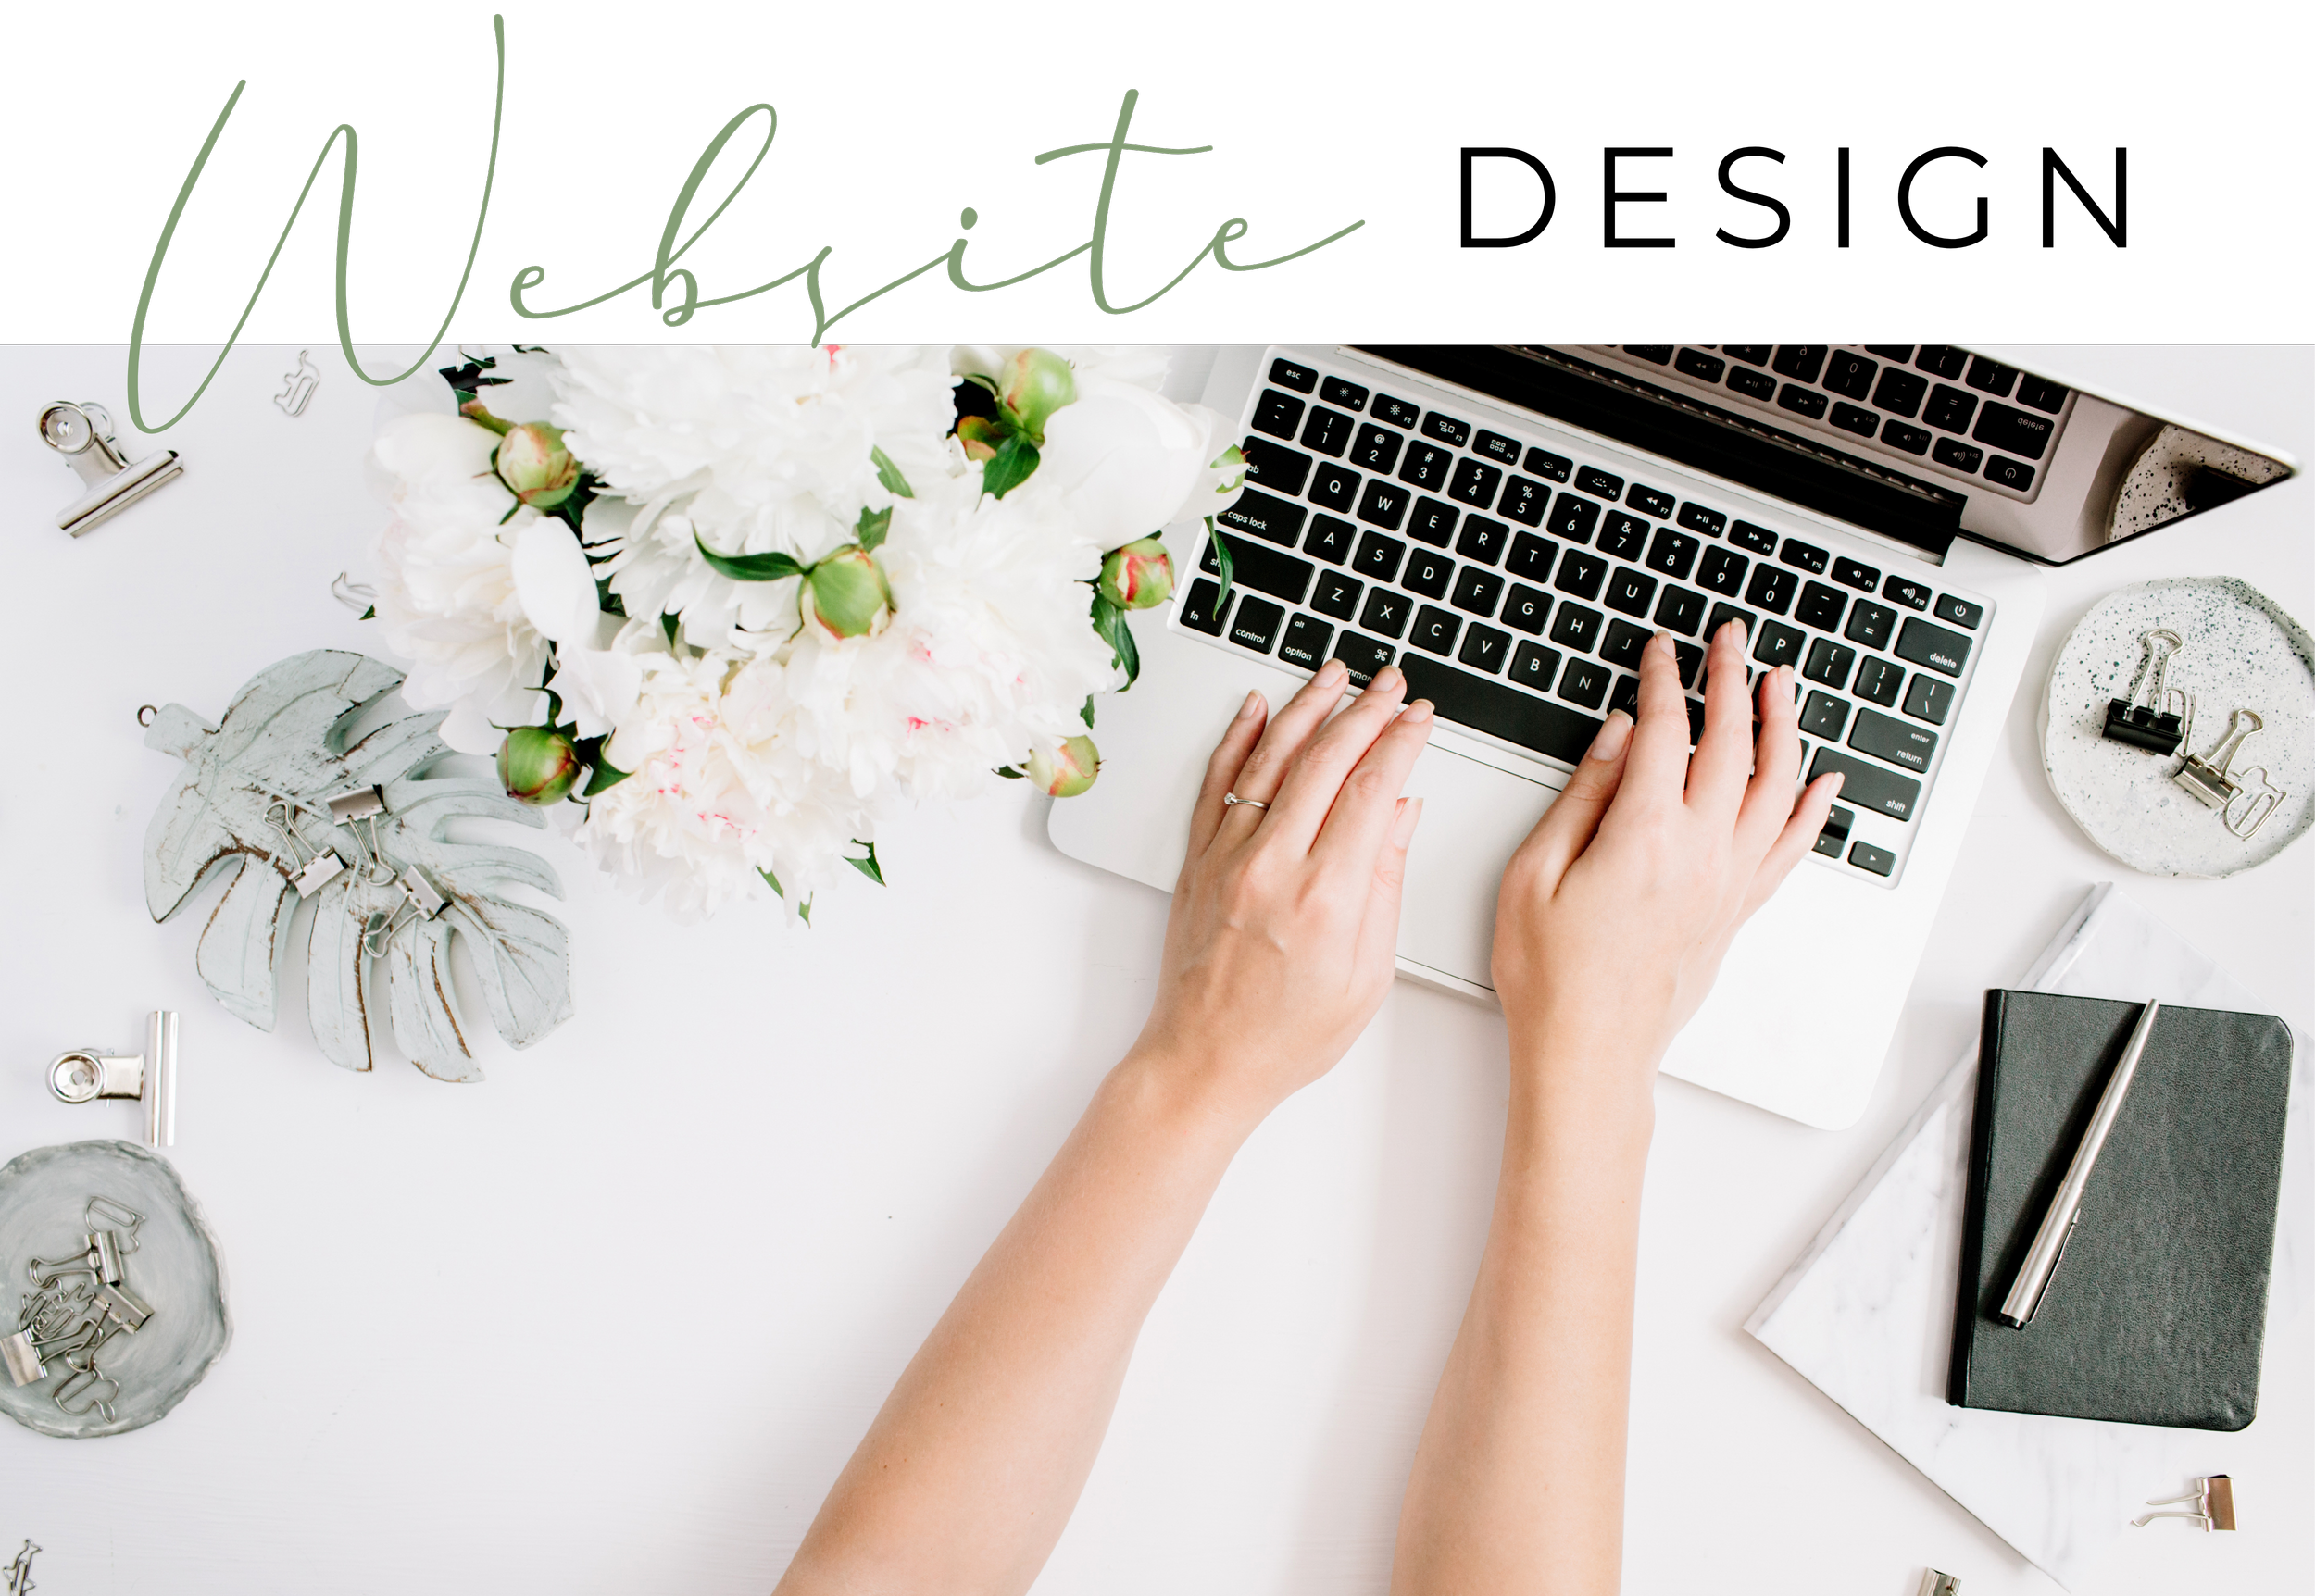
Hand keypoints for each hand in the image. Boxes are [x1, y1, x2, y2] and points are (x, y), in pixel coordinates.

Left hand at [1129, 658, 1433, 1125]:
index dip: (1401, 742)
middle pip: (1325, 760)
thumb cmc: (1287, 1036)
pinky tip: (1257, 709)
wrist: (1204, 1061)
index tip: (1420, 718)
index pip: (1372, 790)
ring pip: (1269, 759)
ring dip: (1306, 708)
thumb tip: (1401, 813)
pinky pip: (1217, 784)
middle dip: (1365, 711)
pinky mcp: (1198, 861)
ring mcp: (1228, 859)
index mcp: (1326, 898)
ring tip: (1335, 675)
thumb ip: (1387, 886)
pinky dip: (1237, 739)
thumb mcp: (1367, 975)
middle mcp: (1272, 867)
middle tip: (1390, 684)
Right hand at [1490, 621, 1841, 1083]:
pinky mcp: (1736, 911)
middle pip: (1731, 745)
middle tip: (1730, 642)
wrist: (1589, 1053)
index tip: (1660, 652)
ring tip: (1781, 685)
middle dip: (1732, 682)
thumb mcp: (1533, 873)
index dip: (1665, 681)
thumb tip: (1620, 738)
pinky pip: (1789, 848)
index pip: (1667, 733)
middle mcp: (1701, 855)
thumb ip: (1583, 796)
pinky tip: (1824, 783)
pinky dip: (1811, 810)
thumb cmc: (1552, 977)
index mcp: (1645, 837)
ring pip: (1775, 787)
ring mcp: (1727, 884)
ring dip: (1783, 727)